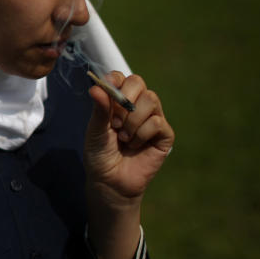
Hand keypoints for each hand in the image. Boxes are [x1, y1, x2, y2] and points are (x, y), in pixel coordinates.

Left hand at [84, 72, 174, 206]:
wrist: (109, 181)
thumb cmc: (100, 154)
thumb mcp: (95, 130)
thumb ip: (99, 109)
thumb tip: (96, 88)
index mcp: (117, 101)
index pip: (120, 77)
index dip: (114, 83)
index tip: (106, 98)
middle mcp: (136, 106)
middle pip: (138, 82)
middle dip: (125, 100)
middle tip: (115, 123)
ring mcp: (152, 118)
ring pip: (151, 99)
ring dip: (133, 120)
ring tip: (123, 137)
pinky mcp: (164, 135)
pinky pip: (157, 122)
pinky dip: (142, 134)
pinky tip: (134, 146)